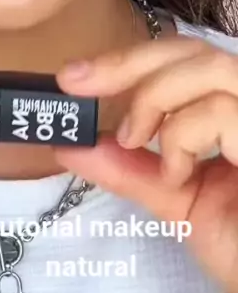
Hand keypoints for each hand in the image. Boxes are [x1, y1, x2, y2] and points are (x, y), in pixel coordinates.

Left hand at [54, 36, 237, 292]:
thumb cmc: (237, 242)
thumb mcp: (173, 198)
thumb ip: (129, 167)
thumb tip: (71, 146)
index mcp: (233, 107)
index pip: (185, 57)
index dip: (130, 58)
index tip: (74, 75)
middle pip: (194, 50)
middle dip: (129, 64)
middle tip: (78, 83)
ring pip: (208, 68)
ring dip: (153, 98)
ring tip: (133, 139)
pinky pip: (220, 112)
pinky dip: (182, 138)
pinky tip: (177, 175)